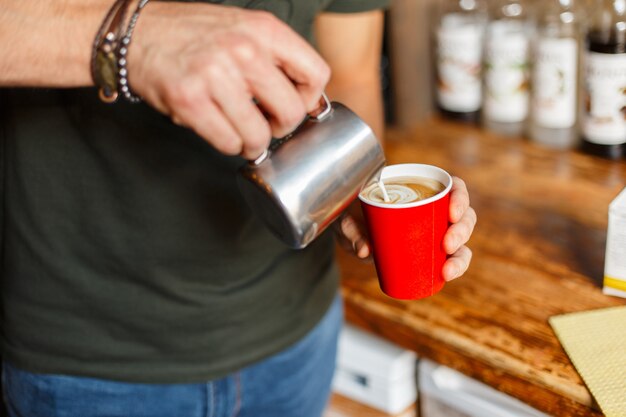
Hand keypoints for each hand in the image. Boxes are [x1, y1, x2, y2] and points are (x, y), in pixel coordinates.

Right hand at [128, 2, 329, 158]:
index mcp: (264, 29)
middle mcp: (243, 49)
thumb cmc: (192, 35)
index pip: (316, 73)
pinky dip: (227, 145)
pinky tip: (220, 130)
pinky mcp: (189, 99)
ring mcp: (215, 74)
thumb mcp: (243, 29)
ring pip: (258, 135)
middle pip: (291, 112)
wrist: (135, 33)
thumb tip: (307, 100)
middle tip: (267, 125)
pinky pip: (227, 142)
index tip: (296, 105)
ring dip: (252, 143)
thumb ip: (275, 58)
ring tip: (241, 132)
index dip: (309, 99)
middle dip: (281, 128)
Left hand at [336, 176, 475, 280]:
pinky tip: (445, 276)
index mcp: (421, 189)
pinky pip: (449, 259)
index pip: (453, 187)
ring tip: (447, 270)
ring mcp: (433, 231)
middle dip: (462, 231)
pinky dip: (453, 268)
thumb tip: (366, 250)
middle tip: (447, 244)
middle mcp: (433, 209)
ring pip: (461, 240)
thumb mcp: (347, 215)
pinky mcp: (429, 252)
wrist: (347, 227)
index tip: (451, 213)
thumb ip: (352, 229)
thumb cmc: (351, 213)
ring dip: (461, 256)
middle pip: (463, 215)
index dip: (460, 197)